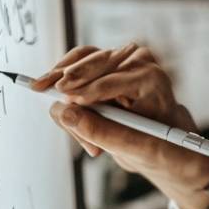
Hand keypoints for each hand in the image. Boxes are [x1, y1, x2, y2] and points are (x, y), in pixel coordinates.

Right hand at [35, 44, 208, 208]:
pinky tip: (56, 100)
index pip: (114, 80)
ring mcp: (120, 59)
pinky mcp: (104, 62)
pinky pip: (74, 67)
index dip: (88, 91)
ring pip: (78, 65)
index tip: (67, 102)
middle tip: (45, 96)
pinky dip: (63, 84)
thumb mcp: (136, 149)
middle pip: (93, 64)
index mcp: (152, 78)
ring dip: (64, 89)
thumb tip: (65, 113)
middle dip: (70, 86)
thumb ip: (101, 132)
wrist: (163, 139)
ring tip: (64, 118)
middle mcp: (137, 62)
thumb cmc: (157, 144)